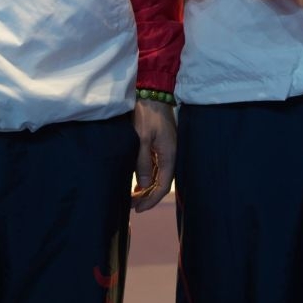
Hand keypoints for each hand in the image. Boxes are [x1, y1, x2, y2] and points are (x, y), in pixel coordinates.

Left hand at [130, 98, 177, 212]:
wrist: (152, 93)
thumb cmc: (147, 115)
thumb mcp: (142, 140)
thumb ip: (143, 163)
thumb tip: (144, 185)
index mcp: (169, 155)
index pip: (163, 185)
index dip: (151, 199)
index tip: (138, 209)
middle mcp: (170, 155)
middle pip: (162, 182)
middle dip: (148, 196)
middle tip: (132, 205)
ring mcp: (166, 150)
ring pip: (158, 175)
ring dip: (147, 187)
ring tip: (132, 196)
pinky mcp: (161, 145)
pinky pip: (156, 166)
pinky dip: (147, 176)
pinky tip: (138, 180)